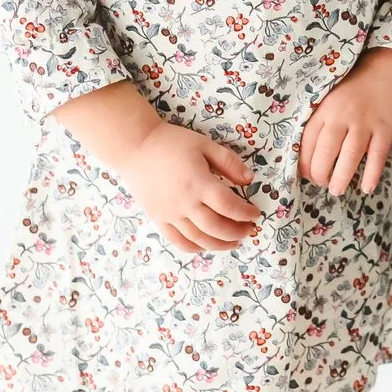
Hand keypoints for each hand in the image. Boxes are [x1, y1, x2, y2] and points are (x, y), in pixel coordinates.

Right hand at [109, 121, 263, 253]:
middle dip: (237, 231)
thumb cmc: (172, 143)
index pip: (228, 205)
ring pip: (198, 239)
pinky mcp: (158, 219)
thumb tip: (249, 180)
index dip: (245, 213)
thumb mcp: (205, 144)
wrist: (136, 148)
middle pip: (216, 227)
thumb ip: (229, 162)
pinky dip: (195, 248)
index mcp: (198, 183)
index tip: (255, 214)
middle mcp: (184, 203)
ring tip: (234, 242)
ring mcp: (169, 214)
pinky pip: (178, 241)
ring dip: (220, 244)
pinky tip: (207, 245)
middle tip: (249, 230)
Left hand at [299, 48, 391, 194]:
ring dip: (341, 178)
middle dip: (320, 174)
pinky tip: (366, 188)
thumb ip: (321, 120)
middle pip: (326, 151)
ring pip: (350, 156)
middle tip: (322, 183)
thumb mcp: (333, 96)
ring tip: (336, 190)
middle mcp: (344, 116)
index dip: (304, 162)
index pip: (308, 140)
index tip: (305, 174)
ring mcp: (366, 123)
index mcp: (326, 108)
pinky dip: (372, 174)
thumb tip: (307, 154)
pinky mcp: (386, 130)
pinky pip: (377, 156)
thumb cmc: (358, 87)